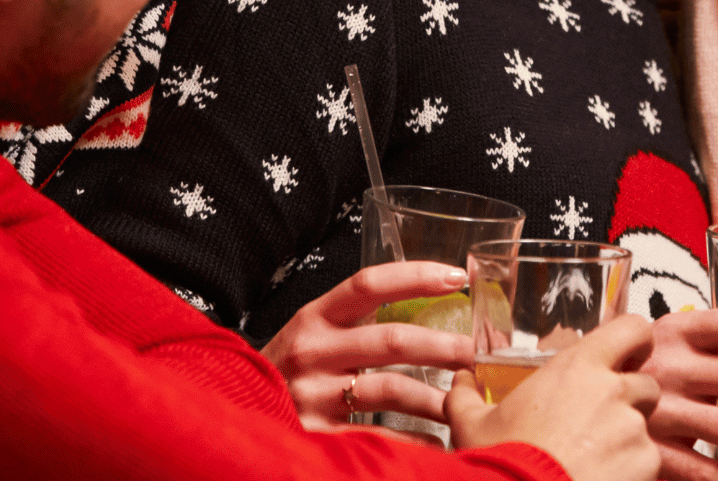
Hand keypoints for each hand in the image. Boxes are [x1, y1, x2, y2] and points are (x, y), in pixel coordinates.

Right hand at [258, 261, 474, 431]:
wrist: (237, 408)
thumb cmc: (289, 367)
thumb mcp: (314, 331)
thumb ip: (359, 318)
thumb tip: (430, 302)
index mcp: (315, 316)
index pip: (369, 284)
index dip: (417, 276)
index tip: (458, 278)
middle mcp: (313, 350)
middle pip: (392, 340)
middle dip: (445, 347)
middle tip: (480, 355)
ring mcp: (313, 393)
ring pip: (391, 389)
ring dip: (436, 398)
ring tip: (465, 403)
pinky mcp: (316, 432)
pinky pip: (378, 433)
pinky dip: (413, 438)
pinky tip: (436, 440)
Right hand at [449, 314, 663, 480]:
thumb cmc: (501, 461)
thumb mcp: (472, 425)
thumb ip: (466, 396)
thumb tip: (460, 381)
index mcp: (579, 367)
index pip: (633, 328)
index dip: (635, 342)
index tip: (627, 356)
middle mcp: (614, 391)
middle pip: (645, 383)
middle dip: (630, 400)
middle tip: (600, 422)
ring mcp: (633, 429)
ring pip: (644, 426)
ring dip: (626, 439)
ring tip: (593, 459)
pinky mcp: (647, 464)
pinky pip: (647, 461)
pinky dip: (630, 470)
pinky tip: (600, 478)